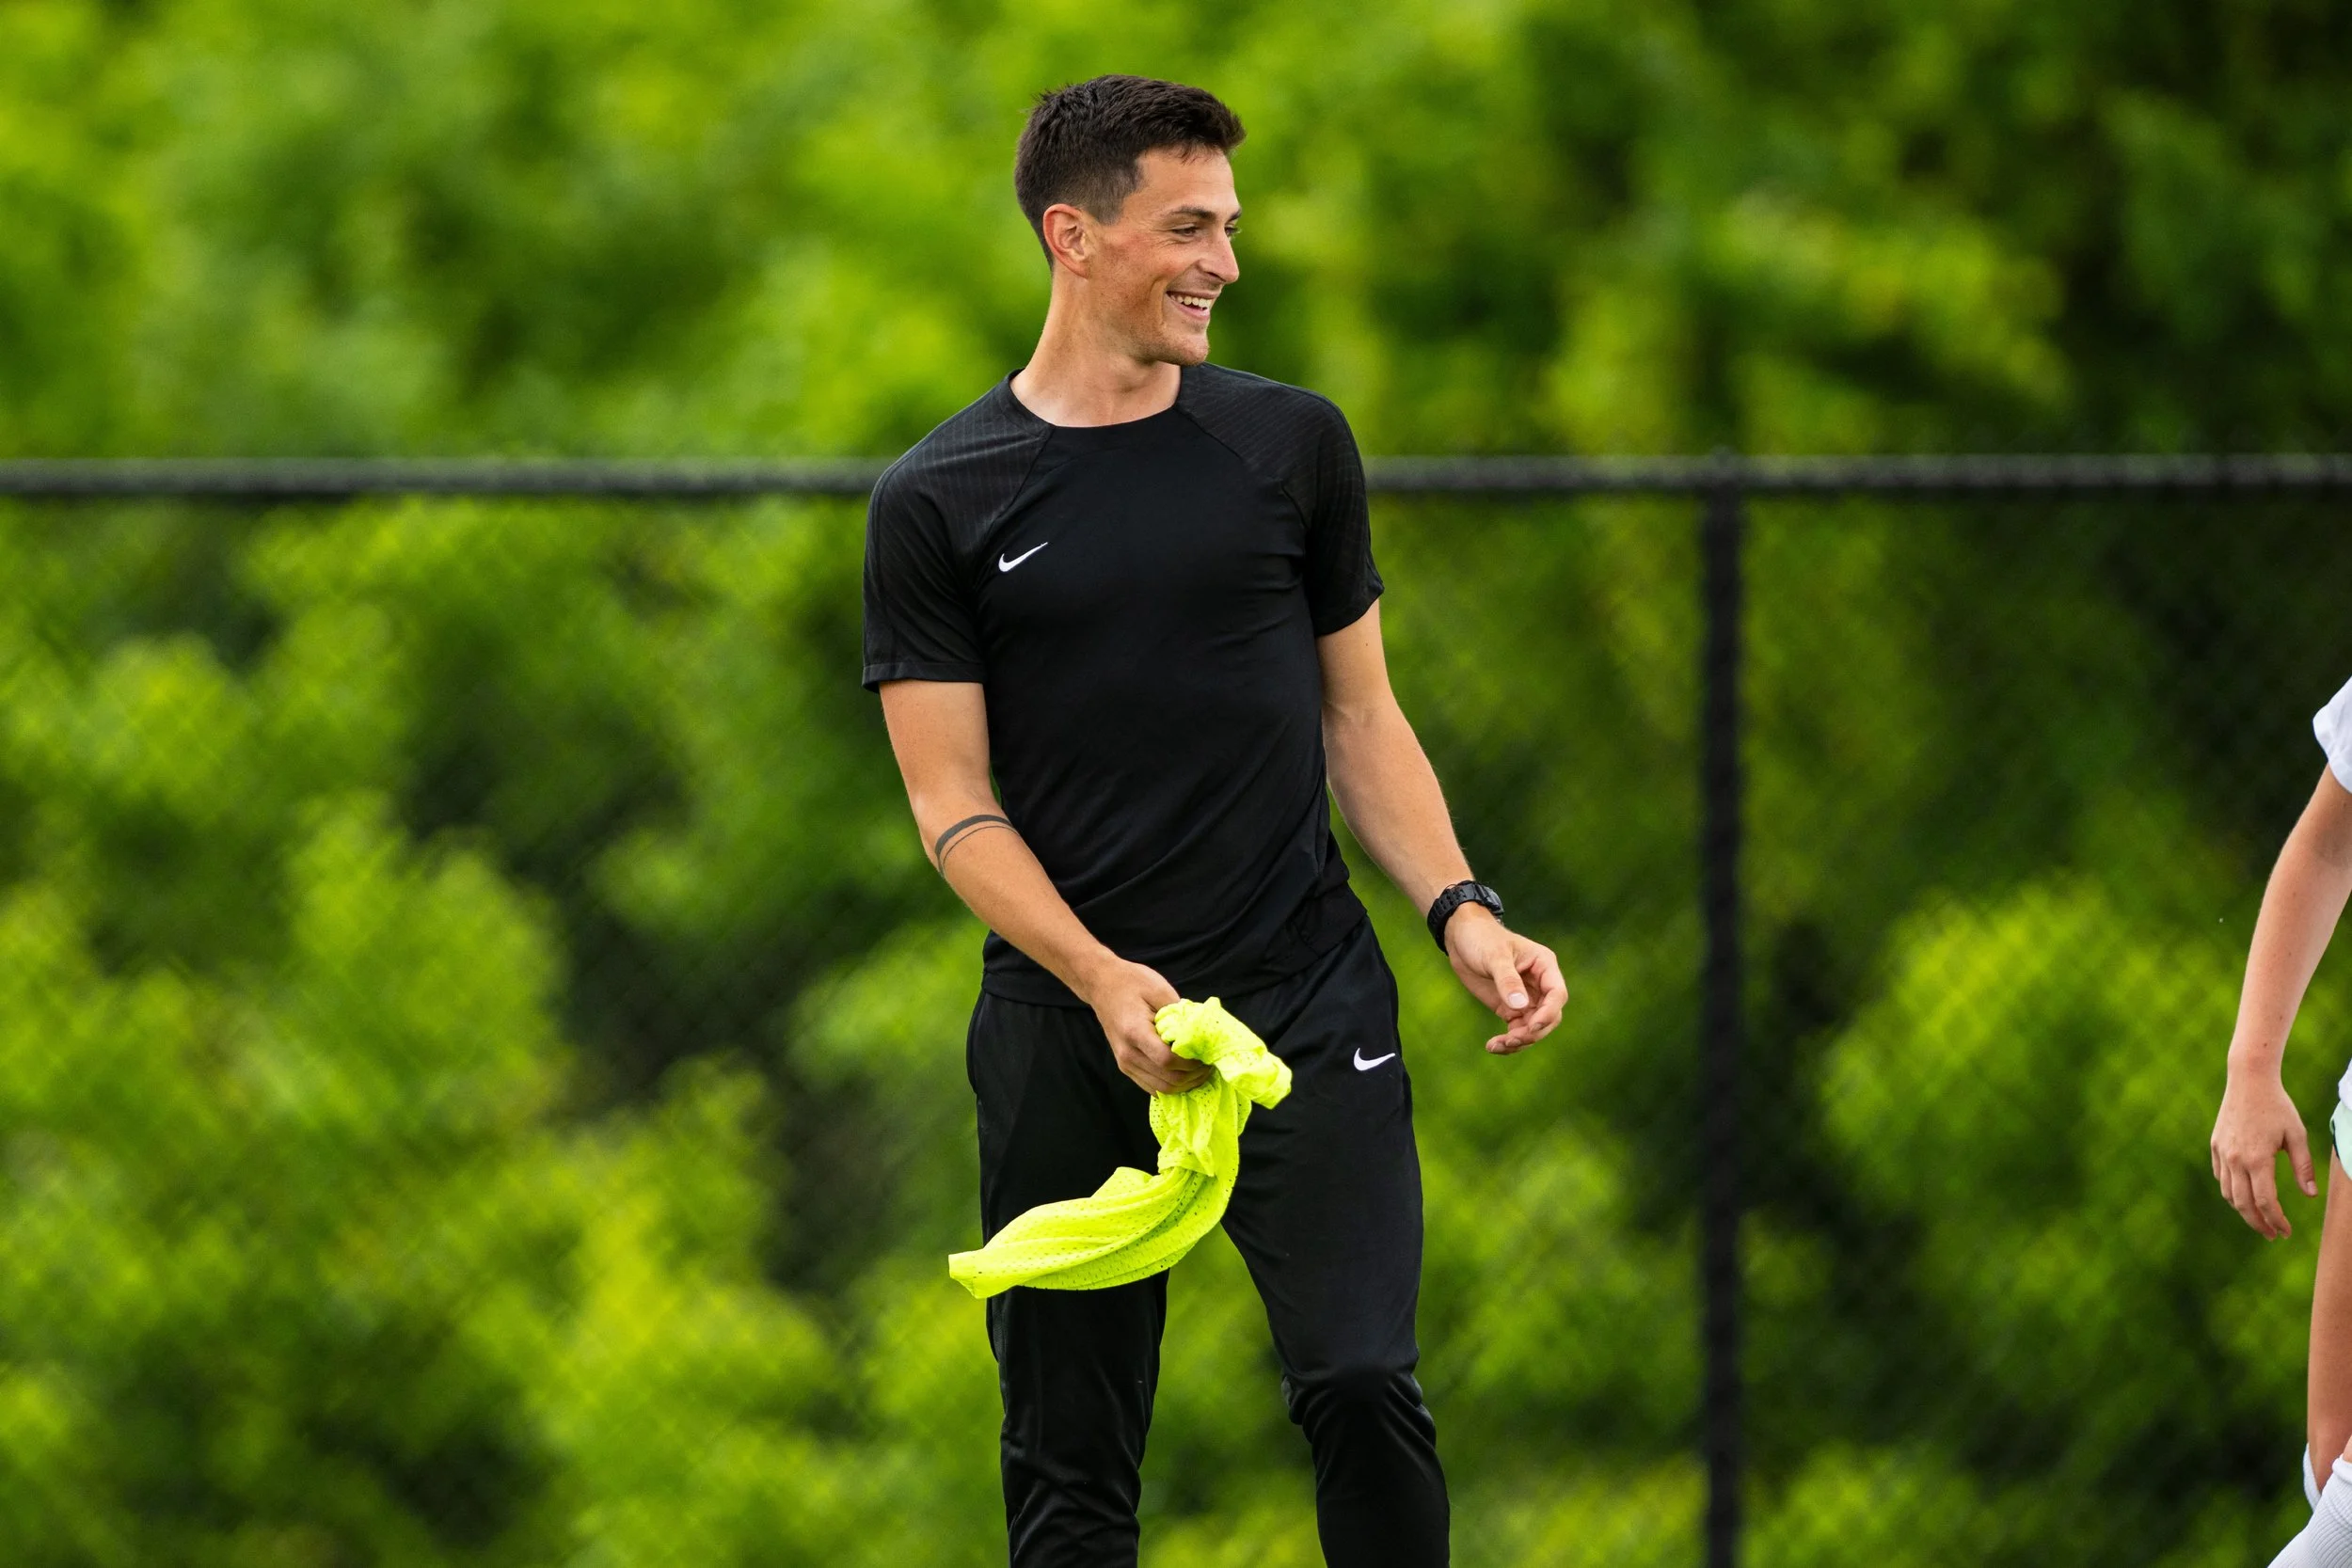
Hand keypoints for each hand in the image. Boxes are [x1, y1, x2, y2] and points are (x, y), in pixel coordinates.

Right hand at [1078, 955, 1207, 1094]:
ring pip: (1161, 1089)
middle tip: (1209, 1065)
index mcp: (1135, 1032)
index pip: (1167, 1060)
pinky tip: (1185, 1075)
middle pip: (1167, 1080)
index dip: (1192, 1063)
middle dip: (1193, 1076)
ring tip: (1200, 1071)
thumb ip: (1179, 1014)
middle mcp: (1127, 1054)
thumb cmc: (1131, 982)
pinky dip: (1172, 1085)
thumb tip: (1201, 1034)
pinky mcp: (1126, 1067)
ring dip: (1185, 1085)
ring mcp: (1125, 1063)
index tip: (1207, 1055)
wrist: (1101, 985)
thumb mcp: (1159, 989)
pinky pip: (1152, 1087)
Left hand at [1444, 907, 1566, 1053]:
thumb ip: (1507, 980)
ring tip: (1496, 1046)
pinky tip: (1493, 1046)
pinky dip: (1508, 1041)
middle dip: (1533, 1032)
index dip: (1548, 1013)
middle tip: (1511, 1039)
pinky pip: (1517, 1030)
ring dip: (1519, 1041)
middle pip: (1549, 1017)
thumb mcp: (1494, 956)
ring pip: (1533, 1028)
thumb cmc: (1481, 938)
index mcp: (1544, 966)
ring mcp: (1526, 998)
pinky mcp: (1510, 1008)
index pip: (1557, 994)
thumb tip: (1520, 1006)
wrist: (1461, 938)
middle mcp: (1540, 985)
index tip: (1532, 1027)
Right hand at [2211, 1068, 2315, 1238]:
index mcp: (2257, 1159)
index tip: (2286, 1232)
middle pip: (2242, 1203)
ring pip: (2228, 1192)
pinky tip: (2244, 1193)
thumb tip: (2310, 1195)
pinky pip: (2221, 1176)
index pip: (2265, 1201)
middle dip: (2259, 1223)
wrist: (2249, 1080)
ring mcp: (2222, 1152)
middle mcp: (2235, 1159)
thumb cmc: (2278, 1106)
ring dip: (2243, 1209)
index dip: (2276, 1220)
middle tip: (2273, 1235)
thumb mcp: (2297, 1135)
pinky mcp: (2215, 1145)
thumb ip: (2303, 1167)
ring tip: (2259, 1218)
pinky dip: (2231, 1190)